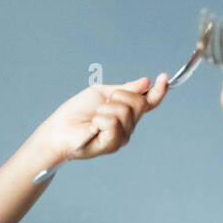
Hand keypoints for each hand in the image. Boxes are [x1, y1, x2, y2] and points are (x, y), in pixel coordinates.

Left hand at [41, 74, 168, 163]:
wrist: (58, 130)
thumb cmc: (77, 112)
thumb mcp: (101, 93)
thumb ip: (124, 89)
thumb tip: (145, 82)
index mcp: (127, 112)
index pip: (149, 102)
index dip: (159, 90)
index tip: (164, 77)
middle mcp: (129, 126)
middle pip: (138, 102)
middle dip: (119, 96)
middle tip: (102, 103)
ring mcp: (122, 137)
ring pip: (126, 111)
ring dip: (105, 109)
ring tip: (94, 117)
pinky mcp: (112, 145)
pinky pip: (113, 123)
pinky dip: (100, 119)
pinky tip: (92, 126)